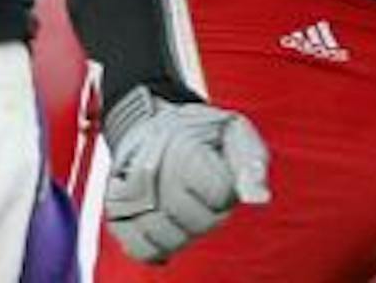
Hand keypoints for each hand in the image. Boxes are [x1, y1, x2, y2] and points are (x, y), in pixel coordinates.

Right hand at [101, 85, 270, 262]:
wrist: (149, 125)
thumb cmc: (198, 133)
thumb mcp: (232, 132)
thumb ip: (251, 162)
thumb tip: (259, 198)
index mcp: (182, 149)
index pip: (220, 194)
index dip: (227, 189)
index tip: (218, 173)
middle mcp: (150, 174)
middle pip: (199, 222)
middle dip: (211, 211)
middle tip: (203, 190)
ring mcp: (129, 197)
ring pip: (172, 240)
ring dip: (187, 229)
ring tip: (184, 203)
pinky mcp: (116, 216)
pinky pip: (143, 251)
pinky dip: (160, 244)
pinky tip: (168, 223)